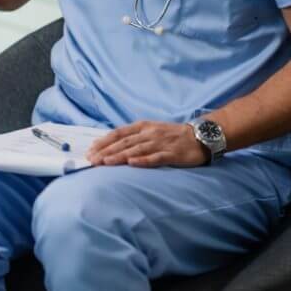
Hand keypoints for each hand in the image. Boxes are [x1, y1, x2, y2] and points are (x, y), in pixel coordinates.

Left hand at [87, 121, 207, 167]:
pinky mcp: (172, 154)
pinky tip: (133, 164)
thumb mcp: (150, 130)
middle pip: (124, 142)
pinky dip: (143, 160)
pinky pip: (156, 157)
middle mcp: (149, 133)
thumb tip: (110, 144)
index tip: (90, 150)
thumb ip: (133, 136)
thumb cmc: (171, 135)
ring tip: (105, 162)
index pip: (118, 134)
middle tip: (92, 160)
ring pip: (136, 149)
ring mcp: (161, 143)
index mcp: (142, 127)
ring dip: (120, 155)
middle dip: (106, 151)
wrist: (200, 136)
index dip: (104, 142)